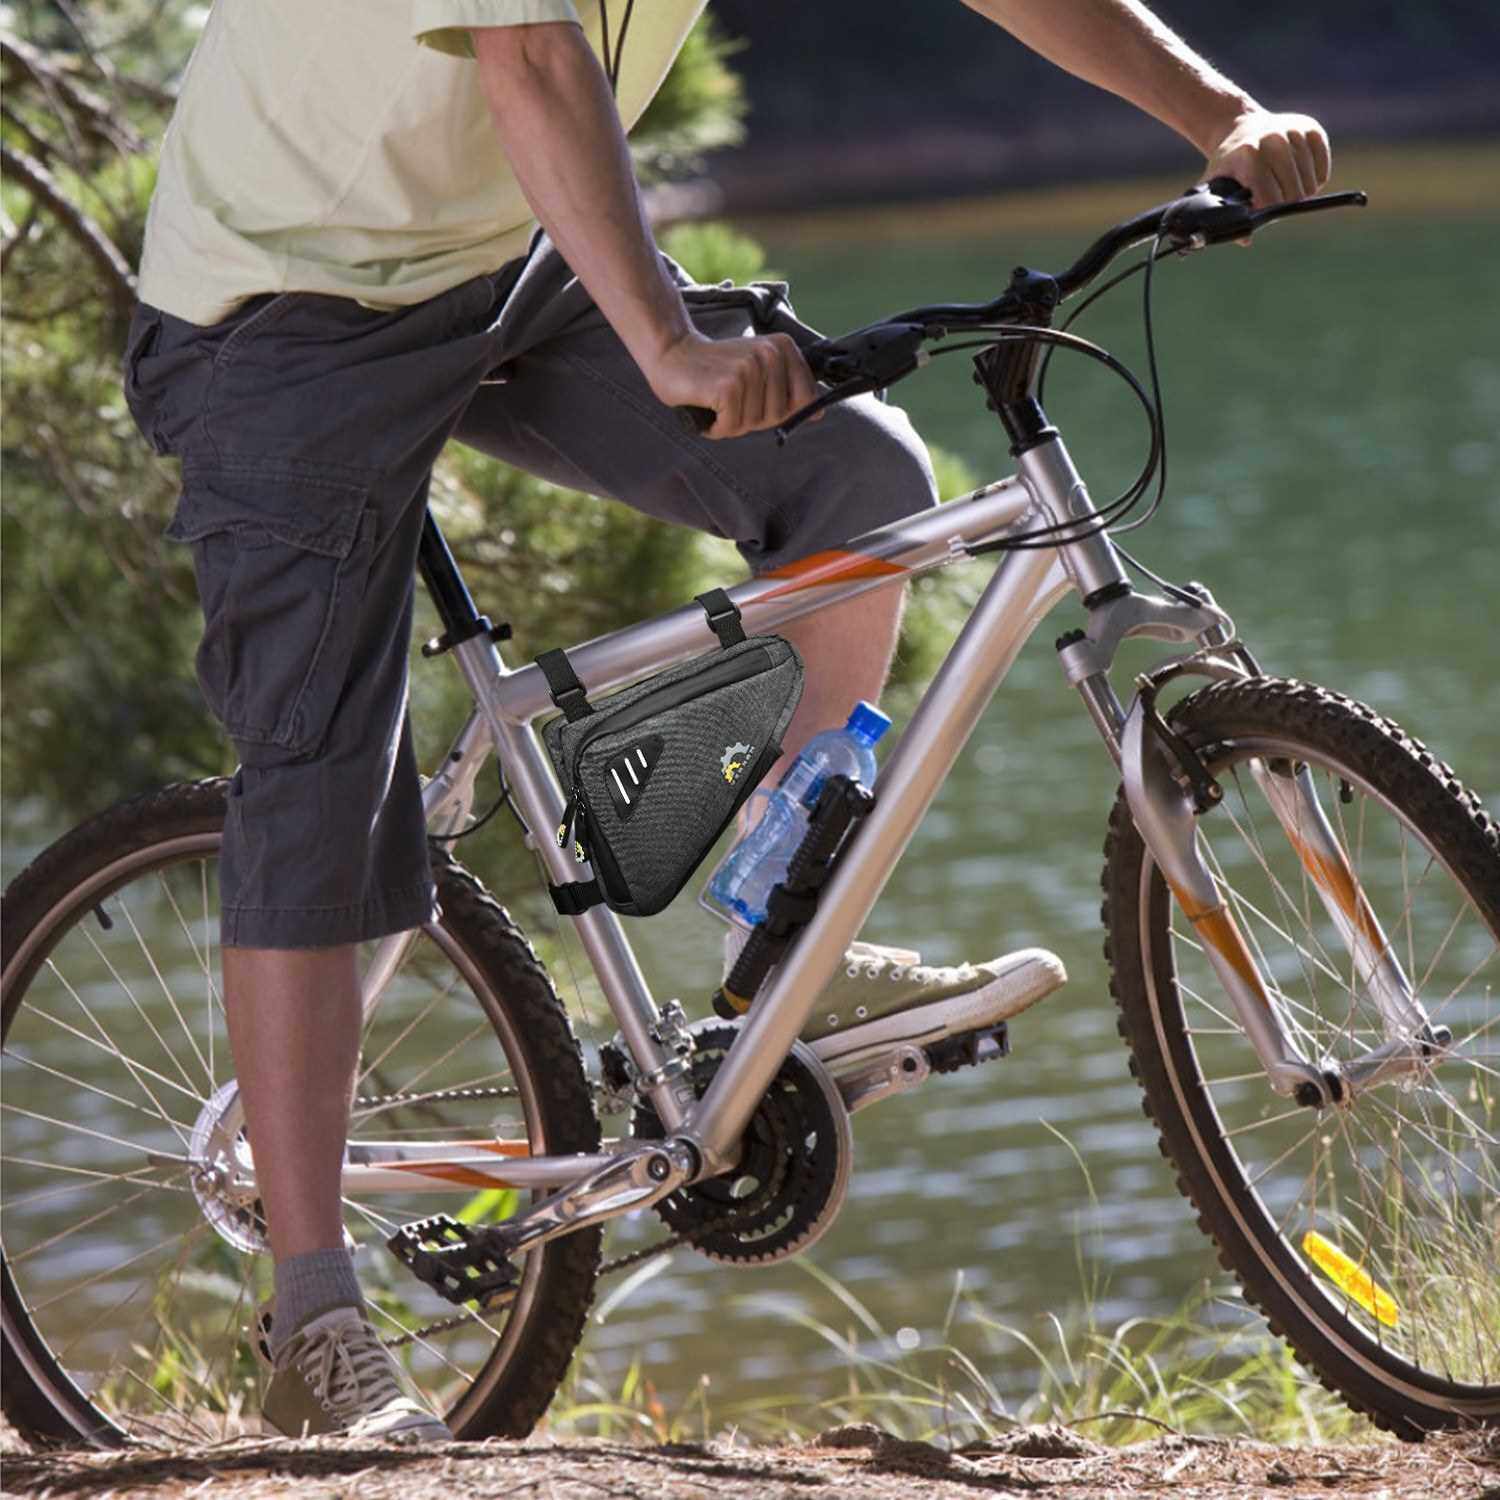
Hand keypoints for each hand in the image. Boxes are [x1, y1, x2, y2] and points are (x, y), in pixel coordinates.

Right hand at [642, 330, 818, 439]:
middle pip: (779, 416)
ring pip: (754, 424)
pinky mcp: (729, 386)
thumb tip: (819, 413)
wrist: (672, 355)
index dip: (780, 409)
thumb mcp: (759, 373)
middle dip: (753, 418)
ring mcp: (750, 369)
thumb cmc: (715, 370)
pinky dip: (716, 427)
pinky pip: (732, 427)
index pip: (806, 399)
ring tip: (717, 400)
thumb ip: (789, 391)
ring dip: (731, 422)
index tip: (756, 395)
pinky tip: (707, 406)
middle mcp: (770, 354)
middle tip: (730, 397)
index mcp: (784, 347)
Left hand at [1204, 109, 1331, 208]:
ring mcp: (1296, 132)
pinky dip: (1313, 181)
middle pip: (1294, 194)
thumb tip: (1246, 239)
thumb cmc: (1229, 165)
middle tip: (1271, 199)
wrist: (1242, 129)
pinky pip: (1322, 172)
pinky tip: (1296, 176)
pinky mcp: (1314, 130)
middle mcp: (1275, 139)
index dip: (1267, 212)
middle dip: (1284, 205)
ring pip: (1311, 185)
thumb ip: (1226, 214)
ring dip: (1300, 194)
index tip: (1260, 210)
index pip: (1271, 199)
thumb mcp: (1217, 187)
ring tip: (1282, 188)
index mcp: (1250, 154)